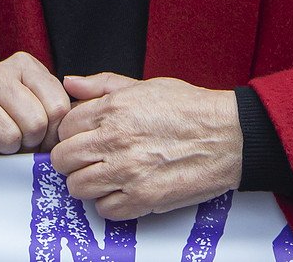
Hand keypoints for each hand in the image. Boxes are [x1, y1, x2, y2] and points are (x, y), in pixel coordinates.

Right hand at [0, 51, 72, 155]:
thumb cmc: (4, 120)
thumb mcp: (36, 106)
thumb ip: (60, 112)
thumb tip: (78, 128)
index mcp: (24, 65)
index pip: (59, 107)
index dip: (54, 133)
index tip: (42, 138)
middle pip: (36, 123)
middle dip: (30, 143)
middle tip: (19, 142)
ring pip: (8, 136)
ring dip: (6, 150)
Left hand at [50, 74, 241, 220]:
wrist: (228, 136)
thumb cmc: (190, 109)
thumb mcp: (145, 85)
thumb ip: (102, 85)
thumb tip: (70, 83)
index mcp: (114, 109)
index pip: (65, 127)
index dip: (71, 134)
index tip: (82, 138)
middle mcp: (115, 140)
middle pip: (64, 159)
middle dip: (71, 160)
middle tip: (87, 160)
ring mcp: (127, 172)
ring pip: (77, 187)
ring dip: (87, 184)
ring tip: (104, 176)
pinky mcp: (142, 199)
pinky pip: (104, 209)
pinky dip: (110, 203)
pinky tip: (122, 190)